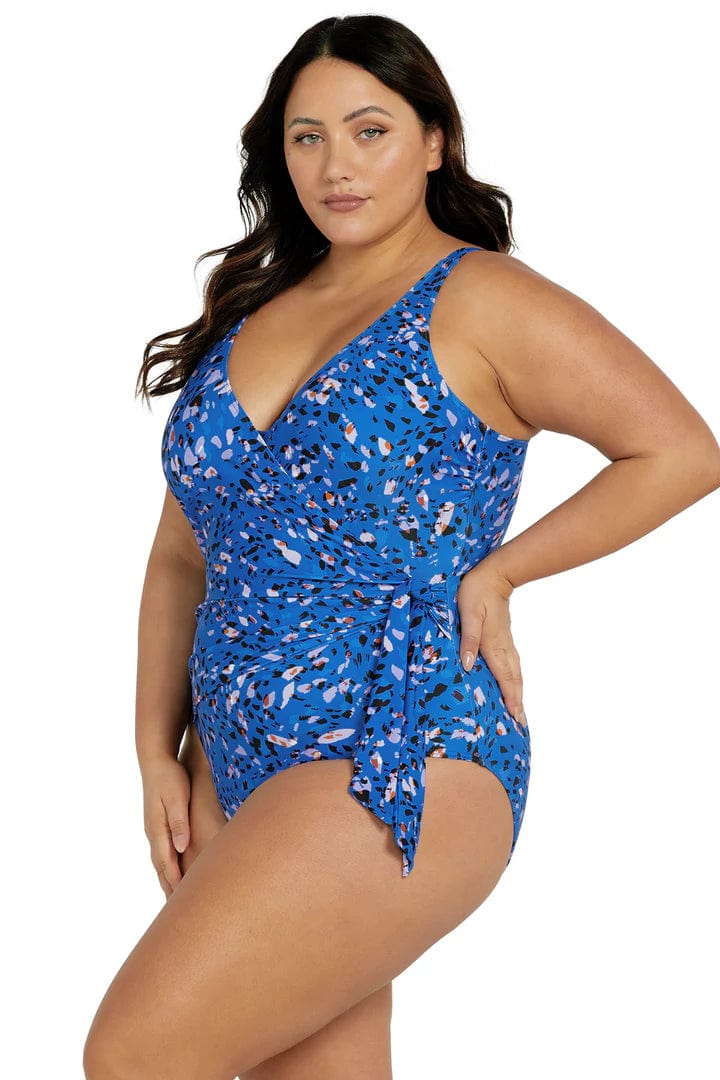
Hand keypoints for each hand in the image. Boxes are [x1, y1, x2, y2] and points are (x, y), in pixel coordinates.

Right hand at [140, 755, 190, 899]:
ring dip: (167, 880)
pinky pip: (163, 852)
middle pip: (162, 868)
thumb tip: (181, 846)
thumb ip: (179, 822)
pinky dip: (167, 866)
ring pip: (161, 861)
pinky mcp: (158, 823)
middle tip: (177, 913)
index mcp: (158, 830)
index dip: (175, 883)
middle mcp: (154, 833)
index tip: (183, 903)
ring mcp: (154, 829)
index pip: (168, 864)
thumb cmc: (169, 777)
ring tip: (174, 899)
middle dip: (169, 888)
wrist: (155, 759)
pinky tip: (173, 871)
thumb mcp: (177, 797)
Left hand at [456, 561, 526, 726]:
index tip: (516, 717)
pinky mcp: (504, 636)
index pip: (504, 677)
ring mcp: (505, 641)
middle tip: (521, 722)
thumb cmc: (476, 592)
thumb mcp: (467, 614)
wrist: (495, 573)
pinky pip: (512, 663)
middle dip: (517, 701)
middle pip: (514, 679)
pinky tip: (512, 681)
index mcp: (492, 644)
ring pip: (515, 671)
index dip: (510, 698)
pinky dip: (514, 677)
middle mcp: (502, 646)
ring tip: (519, 708)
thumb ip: (468, 639)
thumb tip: (468, 665)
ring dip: (518, 691)